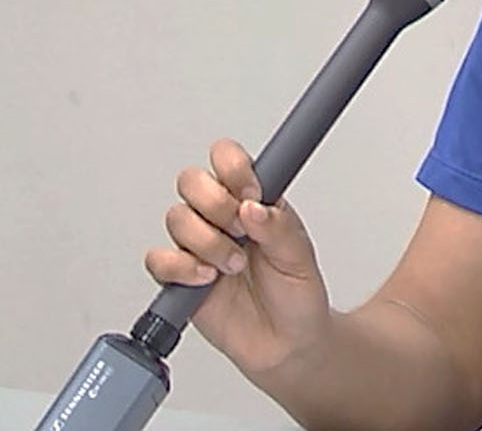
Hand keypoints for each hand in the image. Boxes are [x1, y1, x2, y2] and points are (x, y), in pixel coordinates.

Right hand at [141, 138, 332, 376]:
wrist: (287, 344)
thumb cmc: (298, 295)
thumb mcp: (301, 257)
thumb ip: (279, 228)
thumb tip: (255, 207)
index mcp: (254, 202)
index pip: (228, 160)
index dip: (233, 169)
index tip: (251, 193)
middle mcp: (223, 219)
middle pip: (192, 181)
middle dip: (214, 203)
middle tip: (240, 229)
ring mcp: (200, 245)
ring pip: (176, 217)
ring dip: (206, 241)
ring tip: (234, 265)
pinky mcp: (180, 276)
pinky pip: (158, 260)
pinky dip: (180, 267)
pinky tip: (207, 278)